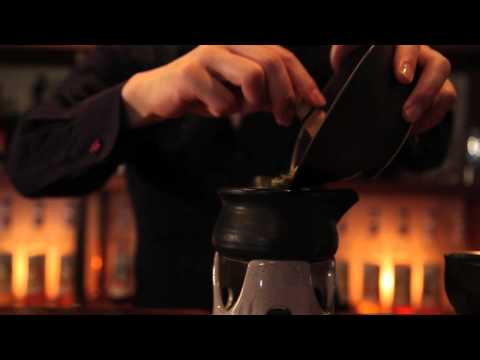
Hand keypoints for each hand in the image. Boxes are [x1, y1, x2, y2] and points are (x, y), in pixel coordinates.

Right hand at [122, 45, 325, 127]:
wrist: (160, 95)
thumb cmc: (204, 92)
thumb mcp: (241, 91)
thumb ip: (267, 93)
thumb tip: (299, 104)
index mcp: (243, 43)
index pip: (283, 55)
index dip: (303, 80)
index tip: (315, 103)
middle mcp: (228, 41)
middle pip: (273, 63)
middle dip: (285, 96)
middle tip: (284, 119)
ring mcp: (208, 54)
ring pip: (252, 76)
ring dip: (253, 103)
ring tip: (240, 109)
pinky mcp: (191, 73)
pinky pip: (224, 99)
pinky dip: (225, 111)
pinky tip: (215, 109)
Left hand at [330, 45, 456, 134]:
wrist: (359, 76)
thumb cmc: (356, 62)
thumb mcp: (348, 53)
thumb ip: (347, 51)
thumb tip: (340, 60)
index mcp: (398, 45)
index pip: (410, 46)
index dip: (409, 61)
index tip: (402, 79)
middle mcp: (419, 56)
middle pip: (438, 66)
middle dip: (425, 92)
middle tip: (408, 114)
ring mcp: (428, 75)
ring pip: (446, 87)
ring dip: (430, 109)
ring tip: (409, 125)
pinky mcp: (433, 92)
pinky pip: (443, 105)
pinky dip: (430, 119)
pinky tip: (411, 130)